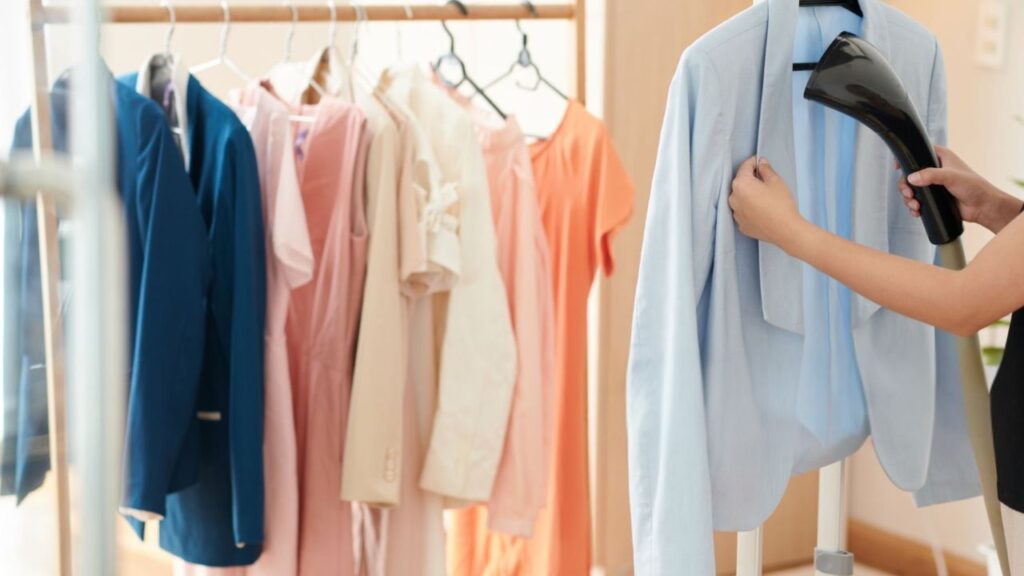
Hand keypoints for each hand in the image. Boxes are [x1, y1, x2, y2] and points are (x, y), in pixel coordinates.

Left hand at [729, 156, 806, 247]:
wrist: (786, 230)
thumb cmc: (781, 204)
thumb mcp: (776, 181)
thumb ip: (766, 169)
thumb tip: (761, 163)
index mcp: (741, 185)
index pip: (744, 167)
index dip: (753, 162)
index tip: (759, 161)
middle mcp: (733, 198)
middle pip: (740, 183)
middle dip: (750, 179)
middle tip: (764, 179)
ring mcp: (736, 213)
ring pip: (740, 198)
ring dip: (749, 194)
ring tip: (764, 196)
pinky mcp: (741, 225)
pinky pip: (743, 211)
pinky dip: (749, 207)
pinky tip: (761, 209)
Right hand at [898, 146, 1021, 232]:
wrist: (982, 207)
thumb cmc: (974, 187)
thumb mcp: (951, 177)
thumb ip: (931, 175)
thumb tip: (911, 178)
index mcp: (940, 157)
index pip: (918, 152)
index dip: (906, 158)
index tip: (897, 167)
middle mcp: (934, 169)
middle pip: (909, 174)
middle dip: (905, 186)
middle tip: (909, 194)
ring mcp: (932, 184)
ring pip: (911, 189)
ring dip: (909, 199)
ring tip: (915, 206)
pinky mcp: (933, 198)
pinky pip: (916, 201)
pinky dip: (913, 207)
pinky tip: (917, 212)